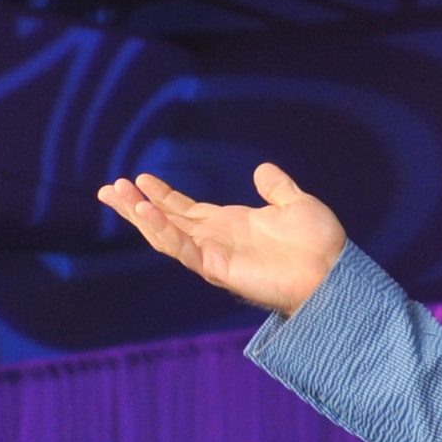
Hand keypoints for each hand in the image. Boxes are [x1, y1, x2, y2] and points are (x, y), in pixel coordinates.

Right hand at [96, 165, 345, 316]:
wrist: (333, 272)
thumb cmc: (320, 245)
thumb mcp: (297, 204)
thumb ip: (277, 188)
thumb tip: (262, 169)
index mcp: (230, 225)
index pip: (185, 209)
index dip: (160, 196)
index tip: (138, 180)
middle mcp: (216, 240)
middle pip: (166, 221)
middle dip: (136, 206)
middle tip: (108, 189)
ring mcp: (213, 255)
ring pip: (165, 234)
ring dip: (140, 215)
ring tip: (117, 195)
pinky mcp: (217, 268)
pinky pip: (183, 248)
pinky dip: (162, 231)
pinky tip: (145, 213)